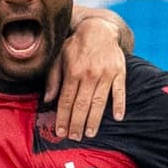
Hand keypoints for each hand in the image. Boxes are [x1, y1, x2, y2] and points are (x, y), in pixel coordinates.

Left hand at [45, 17, 126, 140]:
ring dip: (94, 120)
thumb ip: (53, 78)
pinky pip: (120, 91)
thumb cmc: (76, 46)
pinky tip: (118, 118)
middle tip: (75, 137)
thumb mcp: (59, 57)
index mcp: (73, 71)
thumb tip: (47, 100)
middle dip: (77, 123)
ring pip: (99, 102)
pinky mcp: (120, 72)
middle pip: (82, 105)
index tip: (61, 131)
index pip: (66, 100)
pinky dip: (120, 105)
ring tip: (90, 134)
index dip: (63, 117)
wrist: (99, 29)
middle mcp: (89, 74)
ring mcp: (106, 74)